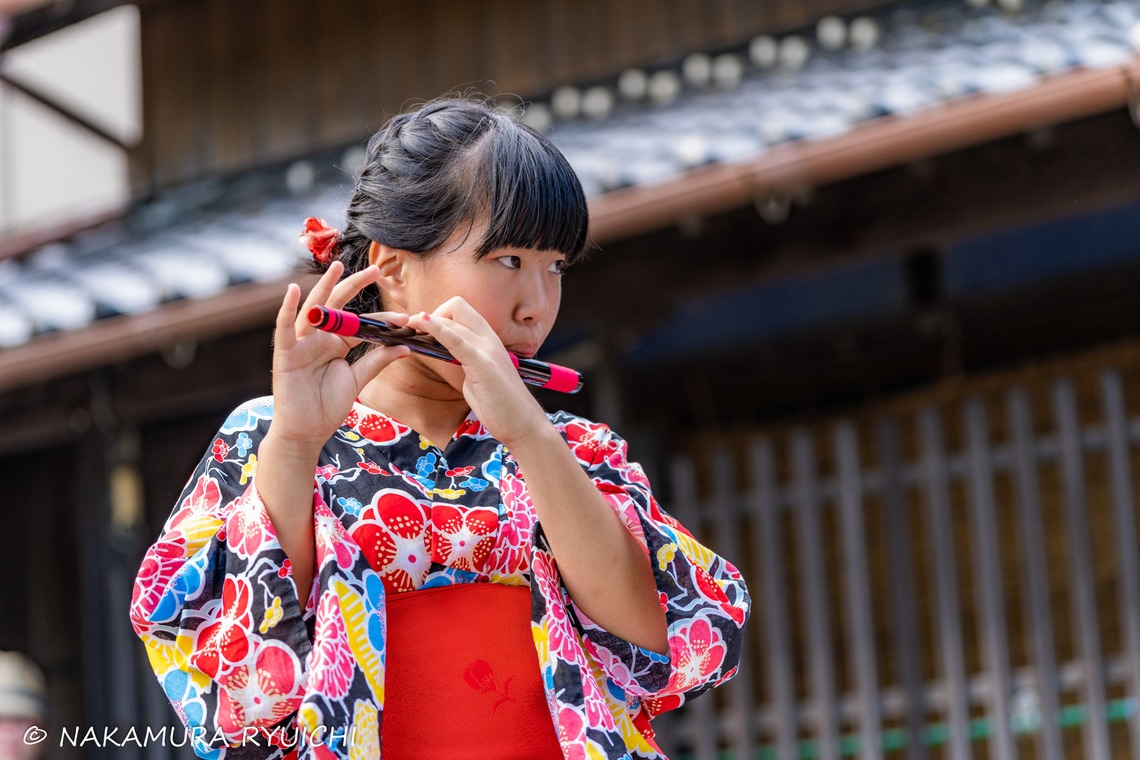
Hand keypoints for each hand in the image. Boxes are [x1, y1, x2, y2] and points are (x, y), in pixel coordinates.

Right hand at [268, 262, 409, 451]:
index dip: (383, 320)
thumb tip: (405, 346)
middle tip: (376, 269)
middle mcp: (320, 338)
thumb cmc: (326, 406)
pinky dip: (287, 309)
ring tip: (336, 266)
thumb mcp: (357, 381)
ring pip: (314, 309)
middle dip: (355, 286)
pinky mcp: (285, 354)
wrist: (306, 432)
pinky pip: (285, 328)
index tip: (406, 318)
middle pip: (339, 306)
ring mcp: (302, 344)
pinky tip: (292, 291)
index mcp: (337, 343)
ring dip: (325, 287)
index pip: (362, 323)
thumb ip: (377, 362)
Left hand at [405, 297, 549, 447]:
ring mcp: (487, 349)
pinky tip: (422, 323)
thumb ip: (466, 363)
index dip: (440, 317)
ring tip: (408, 326)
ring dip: (426, 320)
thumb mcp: (479, 377)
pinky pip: (455, 338)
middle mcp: (490, 339)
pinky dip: (436, 328)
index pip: (463, 312)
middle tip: (415, 335)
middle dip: (432, 315)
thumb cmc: (502, 406)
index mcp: (490, 341)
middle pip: (457, 306)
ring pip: (454, 317)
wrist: (524, 425)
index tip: (425, 334)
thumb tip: (450, 356)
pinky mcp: (482, 363)